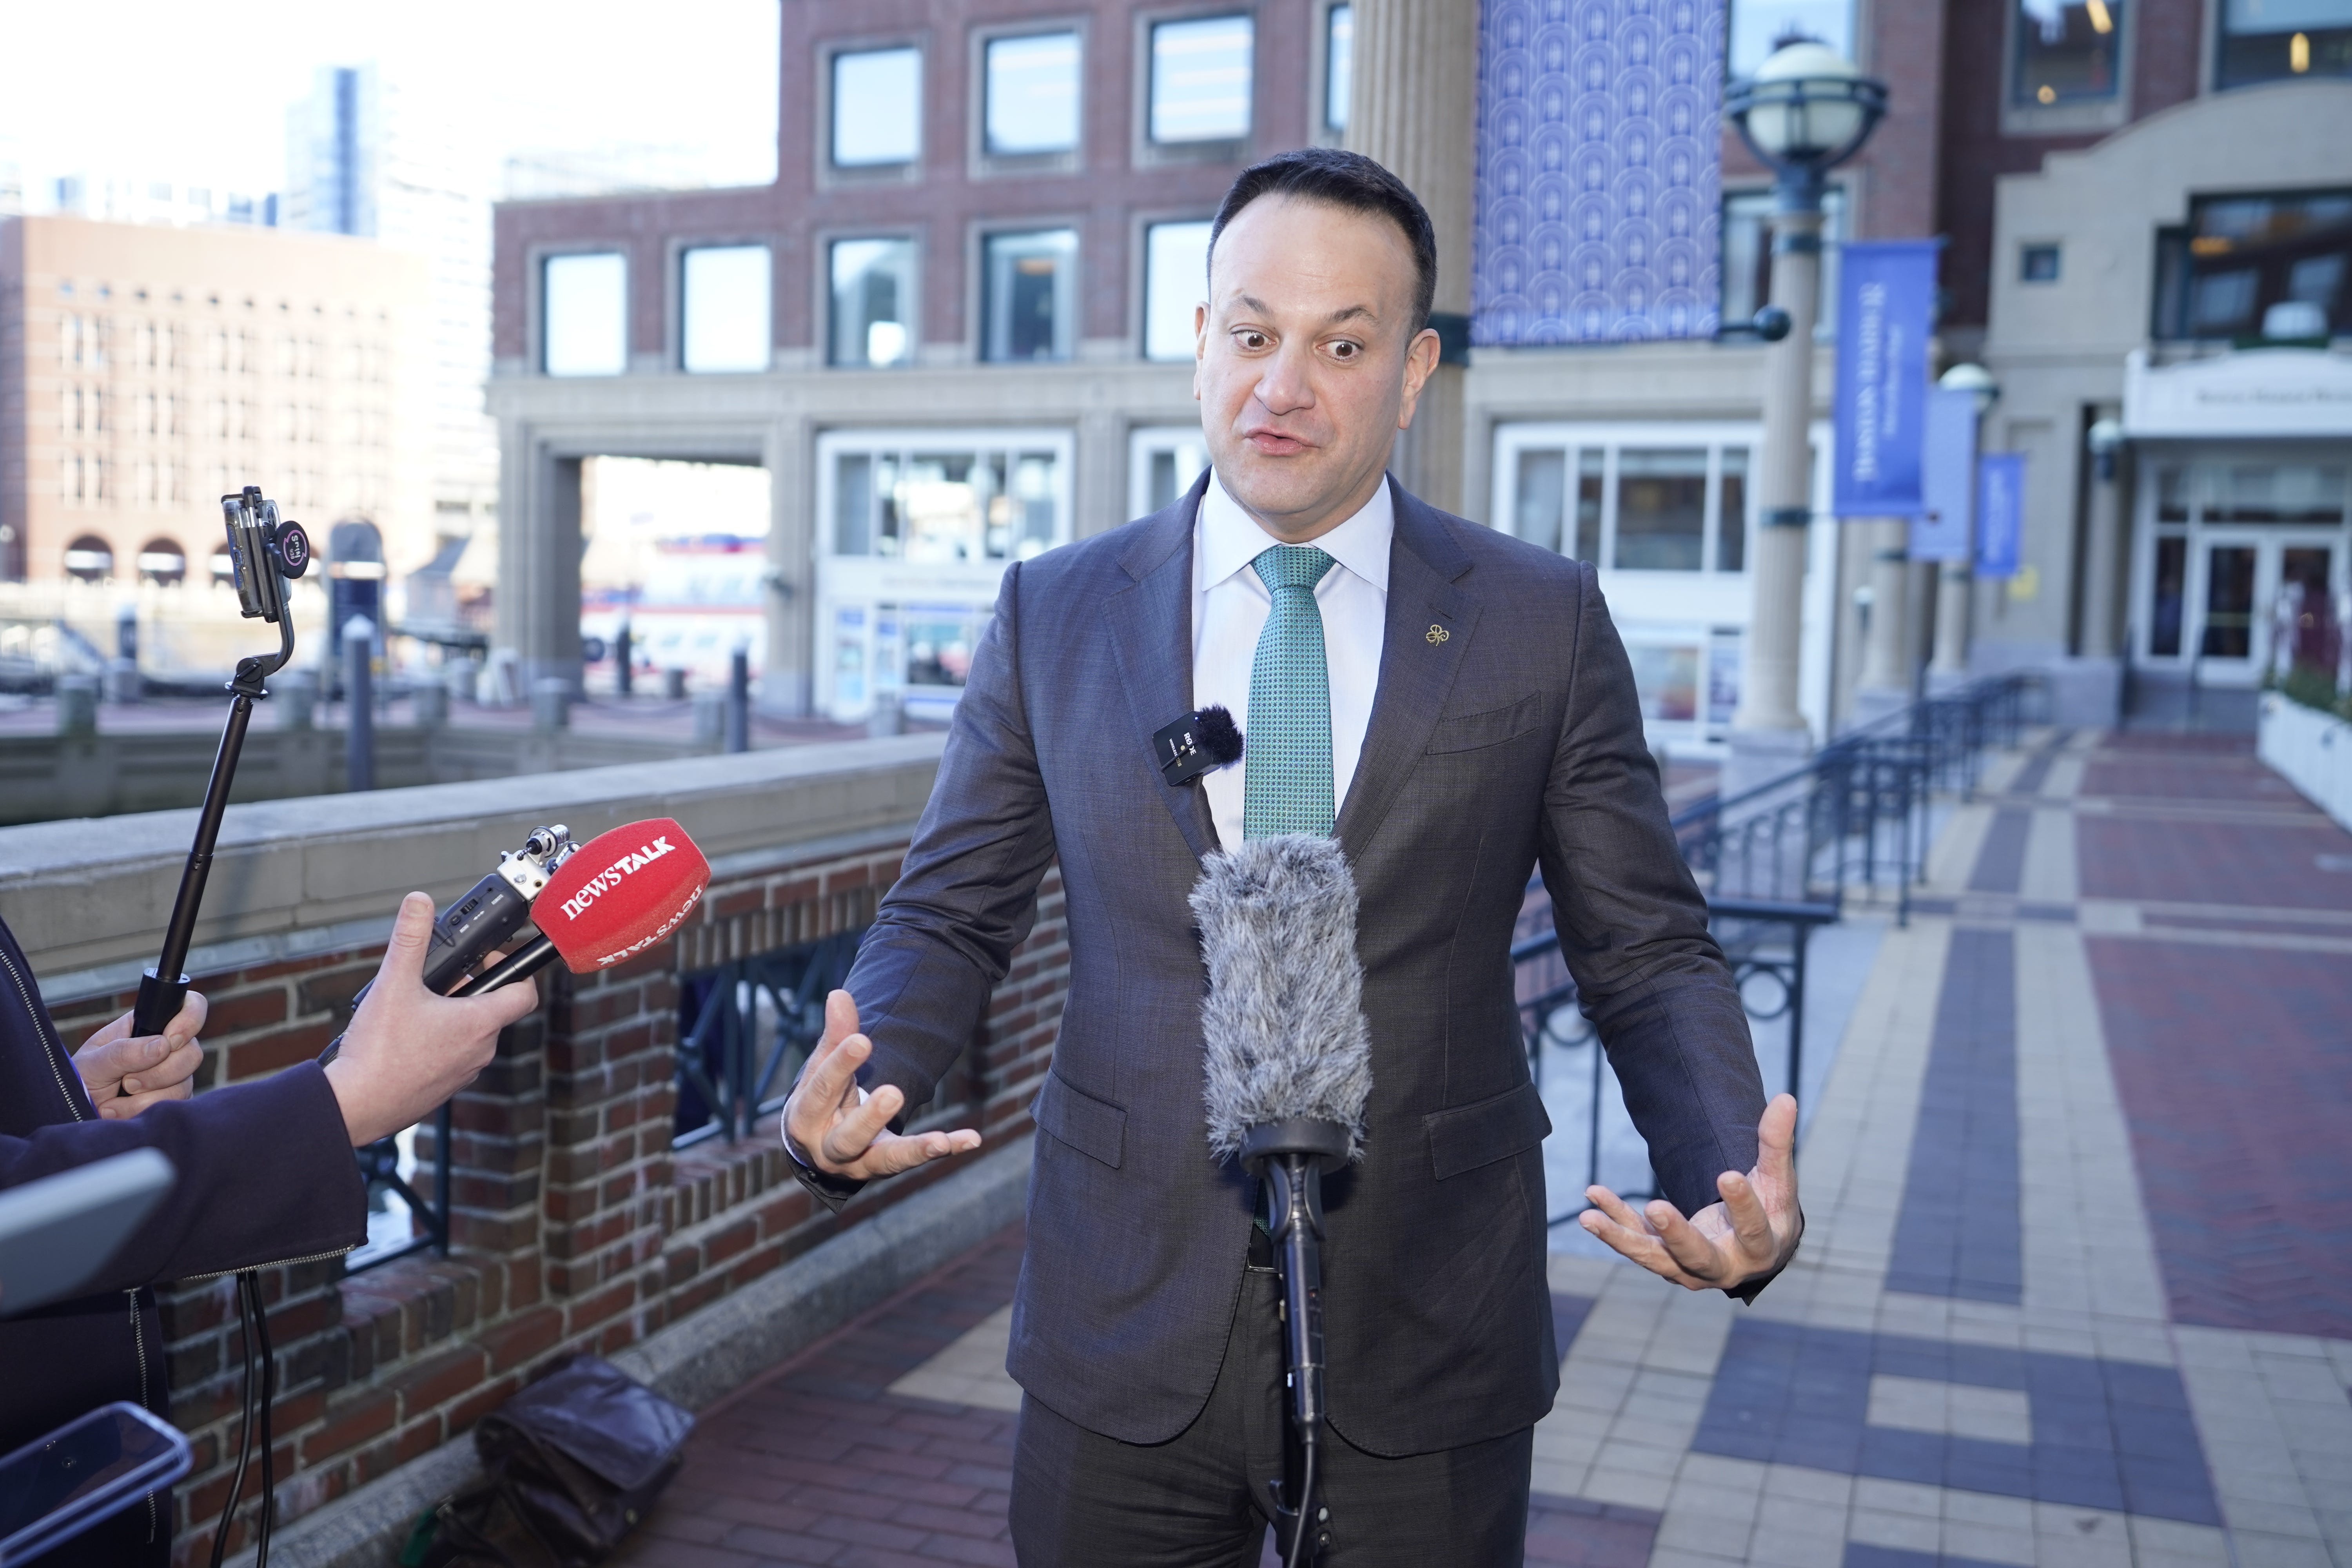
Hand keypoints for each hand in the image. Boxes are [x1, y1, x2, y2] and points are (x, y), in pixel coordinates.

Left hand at [75, 993, 206, 1117]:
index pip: (190, 1007)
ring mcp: (174, 1075)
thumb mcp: (92, 1062)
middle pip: (192, 1052)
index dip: (190, 1019)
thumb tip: (162, 1046)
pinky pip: (175, 1104)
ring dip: (146, 1096)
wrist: (75, 1115)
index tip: (170, 1040)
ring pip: (185, 1082)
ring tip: (112, 1101)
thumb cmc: (79, 1082)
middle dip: (159, 1072)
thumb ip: (123, 1052)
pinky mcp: (173, 1099)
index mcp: (148, 1025)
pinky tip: (119, 1111)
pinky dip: (142, 1109)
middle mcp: (167, 1048)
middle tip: (126, 1081)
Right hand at [323, 893, 540, 1147]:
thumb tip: (419, 903)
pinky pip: (452, 1056)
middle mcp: (480, 1051)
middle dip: (469, 989)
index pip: (523, 992)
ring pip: (470, 1034)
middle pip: (492, 1009)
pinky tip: (406, 1036)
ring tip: (416, 1007)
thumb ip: (409, 939)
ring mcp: (464, 1073)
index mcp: (479, 1023)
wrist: (356, 1106)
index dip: (514, 969)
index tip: (488, 959)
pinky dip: (437, 1041)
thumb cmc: (378, 1053)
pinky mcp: (443, 1089)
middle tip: (438, 980)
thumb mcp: (393, 984)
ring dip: (451, 1015)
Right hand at [782, 991, 980, 1180]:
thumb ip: (835, 1035)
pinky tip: (972, 1139)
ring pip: (886, 1160)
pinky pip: (919, 1158)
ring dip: (915, 1149)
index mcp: (805, 1119)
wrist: (817, 1145)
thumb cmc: (821, 1098)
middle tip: (894, 1093)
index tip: (862, 1040)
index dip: (840, 1065)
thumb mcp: (823, 1068)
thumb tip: (839, 994)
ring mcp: (860, 1164)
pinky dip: (947, 1147)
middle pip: (848, 1137)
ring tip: (941, 1141)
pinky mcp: (889, 1166)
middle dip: (871, 1118)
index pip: (822, 1090)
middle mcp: (830, 1150)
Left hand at [1579, 1093, 1801, 1291]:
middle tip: (1657, 1207)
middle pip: (1698, 1256)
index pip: (1753, 1229)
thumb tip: (1786, 1098)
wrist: (1755, 1249)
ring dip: (1621, 1238)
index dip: (1742, 1204)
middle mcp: (1724, 1268)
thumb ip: (1776, 1143)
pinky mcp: (1664, 1259)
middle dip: (1676, 1235)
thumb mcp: (1778, 1180)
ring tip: (1589, 1218)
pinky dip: (1614, 1222)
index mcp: (1760, 1248)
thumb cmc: (1771, 1209)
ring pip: (1655, 1257)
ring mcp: (1689, 1268)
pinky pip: (1636, 1239)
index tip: (1727, 1174)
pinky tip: (1592, 1197)